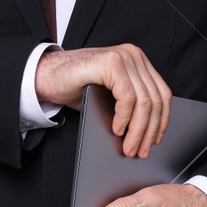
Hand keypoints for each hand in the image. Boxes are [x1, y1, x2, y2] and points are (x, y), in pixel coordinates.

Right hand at [34, 43, 170, 157]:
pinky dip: (124, 118)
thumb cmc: (75, 85)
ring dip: (138, 130)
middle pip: (155, 99)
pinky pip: (127, 97)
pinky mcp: (110, 63)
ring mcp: (123, 56)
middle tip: (141, 150)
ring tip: (129, 146)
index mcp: (137, 61)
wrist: (45, 75)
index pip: (162, 93)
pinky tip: (117, 129)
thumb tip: (147, 133)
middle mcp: (134, 55)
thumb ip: (130, 105)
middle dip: (150, 130)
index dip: (161, 121)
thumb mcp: (109, 95)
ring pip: (144, 101)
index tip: (155, 140)